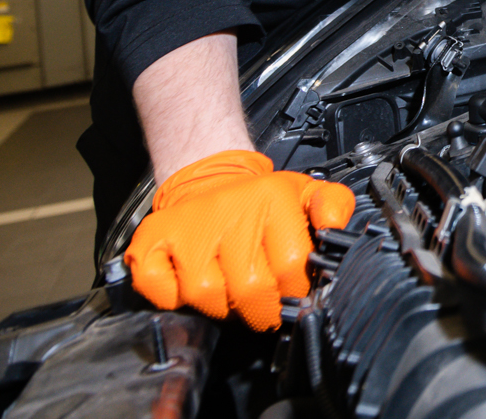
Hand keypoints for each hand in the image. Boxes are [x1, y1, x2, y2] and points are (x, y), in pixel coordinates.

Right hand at [125, 149, 356, 330]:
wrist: (209, 177)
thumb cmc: (259, 198)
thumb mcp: (305, 191)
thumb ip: (333, 205)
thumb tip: (335, 227)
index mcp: (271, 197)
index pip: (292, 265)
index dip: (295, 290)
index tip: (293, 294)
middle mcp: (228, 209)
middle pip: (250, 288)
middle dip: (261, 308)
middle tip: (262, 303)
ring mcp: (186, 227)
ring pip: (206, 295)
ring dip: (220, 306)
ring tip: (229, 291)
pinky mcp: (150, 241)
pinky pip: (161, 291)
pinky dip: (174, 299)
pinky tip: (189, 284)